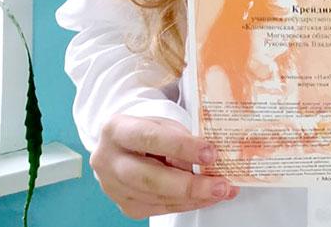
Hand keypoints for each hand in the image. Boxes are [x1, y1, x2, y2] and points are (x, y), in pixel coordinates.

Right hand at [90, 114, 238, 218]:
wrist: (122, 146)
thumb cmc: (146, 131)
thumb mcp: (162, 123)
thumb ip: (180, 138)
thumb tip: (210, 160)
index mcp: (117, 130)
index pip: (150, 138)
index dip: (181, 147)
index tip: (210, 153)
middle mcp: (109, 161)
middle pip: (149, 178)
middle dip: (189, 185)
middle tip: (220, 185)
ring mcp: (114, 187)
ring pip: (157, 198)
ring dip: (194, 197)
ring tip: (221, 191)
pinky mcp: (125, 205)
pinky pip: (160, 208)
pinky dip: (187, 203)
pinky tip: (206, 197)